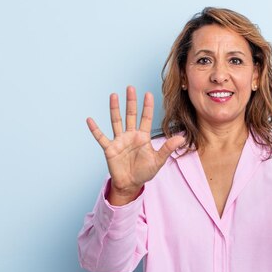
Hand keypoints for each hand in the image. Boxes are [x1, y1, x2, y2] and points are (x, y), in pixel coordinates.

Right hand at [86, 86, 184, 204]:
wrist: (131, 184)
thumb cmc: (144, 172)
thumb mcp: (158, 161)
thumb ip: (167, 148)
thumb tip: (181, 138)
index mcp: (143, 137)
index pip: (146, 118)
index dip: (147, 106)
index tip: (148, 93)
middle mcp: (131, 135)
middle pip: (130, 115)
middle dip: (131, 101)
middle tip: (130, 88)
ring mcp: (119, 140)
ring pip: (116, 121)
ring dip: (114, 109)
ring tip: (113, 95)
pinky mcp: (110, 148)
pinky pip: (101, 137)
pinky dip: (95, 129)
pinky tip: (90, 120)